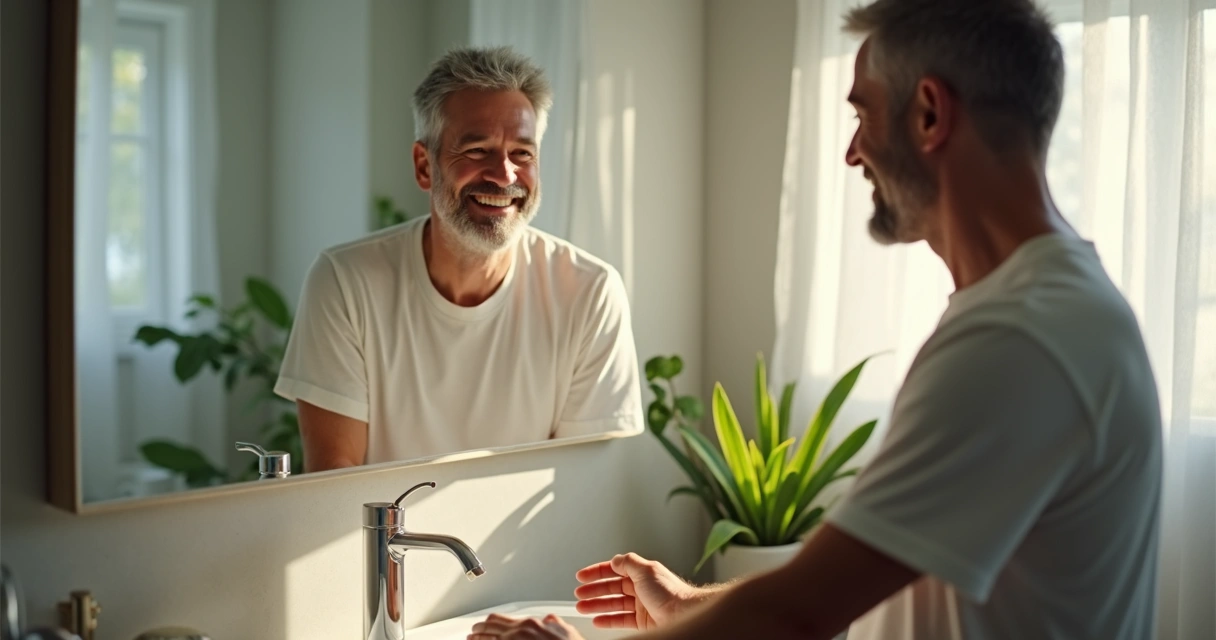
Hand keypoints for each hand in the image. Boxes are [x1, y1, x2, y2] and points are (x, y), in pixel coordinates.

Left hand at [468, 613, 582, 639]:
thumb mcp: (568, 633)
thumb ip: (555, 624)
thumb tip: (549, 619)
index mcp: (530, 625)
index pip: (499, 619)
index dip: (486, 623)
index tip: (480, 626)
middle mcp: (517, 634)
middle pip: (488, 629)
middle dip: (477, 631)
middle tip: (472, 634)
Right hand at [574, 553, 705, 630]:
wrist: (684, 615)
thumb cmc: (671, 594)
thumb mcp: (646, 570)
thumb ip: (628, 562)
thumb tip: (615, 559)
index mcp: (642, 573)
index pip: (615, 569)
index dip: (597, 572)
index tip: (582, 576)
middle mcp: (641, 588)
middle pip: (612, 587)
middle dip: (594, 589)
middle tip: (579, 593)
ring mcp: (642, 605)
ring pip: (614, 604)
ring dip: (596, 605)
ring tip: (582, 607)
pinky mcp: (642, 622)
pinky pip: (621, 620)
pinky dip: (608, 620)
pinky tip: (597, 619)